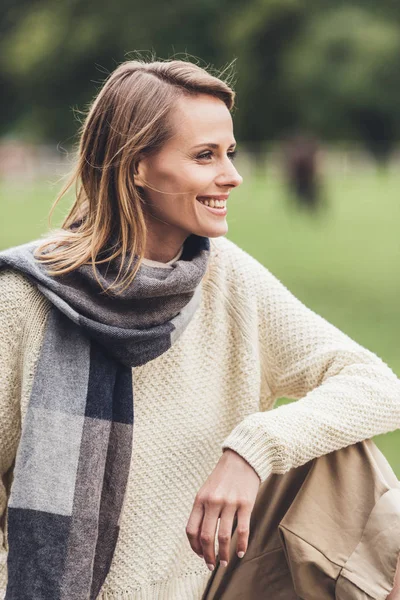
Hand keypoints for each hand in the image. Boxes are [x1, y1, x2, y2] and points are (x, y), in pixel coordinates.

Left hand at [185, 448, 260, 570]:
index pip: (191, 530)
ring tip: (224, 562)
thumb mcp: (206, 491)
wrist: (242, 459)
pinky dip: (242, 545)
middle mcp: (213, 501)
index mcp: (200, 499)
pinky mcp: (246, 503)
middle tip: (211, 566)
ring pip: (224, 537)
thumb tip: (201, 539)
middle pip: (206, 536)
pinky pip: (242, 530)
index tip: (200, 555)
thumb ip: (202, 510)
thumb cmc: (223, 477)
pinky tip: (241, 553)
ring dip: (223, 554)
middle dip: (208, 556)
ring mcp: (230, 503)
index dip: (194, 547)